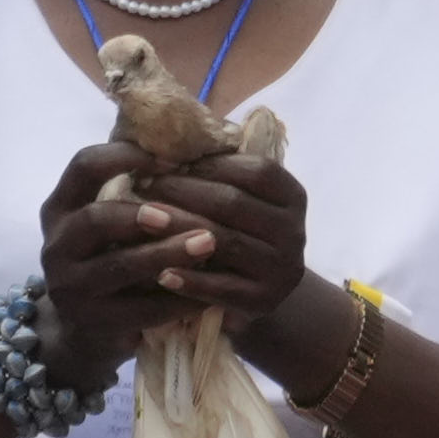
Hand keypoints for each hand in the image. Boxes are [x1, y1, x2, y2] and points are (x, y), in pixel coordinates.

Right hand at [35, 144, 208, 384]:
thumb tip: (204, 138)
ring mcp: (69, 286)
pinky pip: (138, 309)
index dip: (125, 156)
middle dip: (141, 213)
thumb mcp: (116, 218)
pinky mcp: (91, 322)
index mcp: (63, 207)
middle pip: (94, 219)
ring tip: (208, 243)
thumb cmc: (116, 253)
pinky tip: (209, 290)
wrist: (88, 327)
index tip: (172, 157)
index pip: (83, 166)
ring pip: (117, 265)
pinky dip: (176, 298)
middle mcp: (57, 244)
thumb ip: (142, 185)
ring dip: (166, 252)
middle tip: (180, 212)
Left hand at [142, 154, 318, 362]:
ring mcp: (281, 267)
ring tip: (144, 220)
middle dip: (185, 191)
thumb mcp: (246, 204)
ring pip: (224, 242)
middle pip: (235, 203)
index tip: (170, 160)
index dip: (213, 163)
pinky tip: (159, 272)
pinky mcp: (262, 300)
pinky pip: (220, 287)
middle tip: (144, 184)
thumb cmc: (241, 236)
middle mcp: (294, 230)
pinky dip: (189, 279)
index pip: (256, 171)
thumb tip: (177, 137)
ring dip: (180, 229)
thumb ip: (224, 176)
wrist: (263, 295)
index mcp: (293, 197)